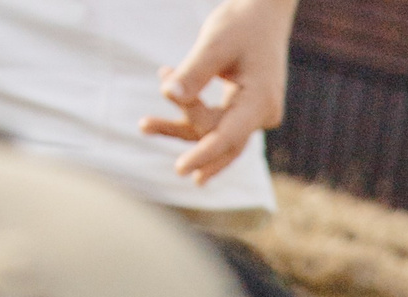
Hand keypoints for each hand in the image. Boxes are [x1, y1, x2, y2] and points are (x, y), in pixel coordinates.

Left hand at [138, 0, 296, 184]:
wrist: (264, 13)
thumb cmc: (240, 24)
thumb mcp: (214, 44)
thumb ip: (193, 73)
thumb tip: (168, 95)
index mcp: (261, 101)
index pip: (230, 137)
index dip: (204, 153)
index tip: (181, 169)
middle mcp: (264, 113)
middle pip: (220, 137)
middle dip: (183, 132)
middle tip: (144, 124)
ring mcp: (257, 113)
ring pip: (217, 132)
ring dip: (182, 127)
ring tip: (145, 125)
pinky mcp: (247, 108)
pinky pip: (218, 120)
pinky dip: (192, 111)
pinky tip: (168, 85)